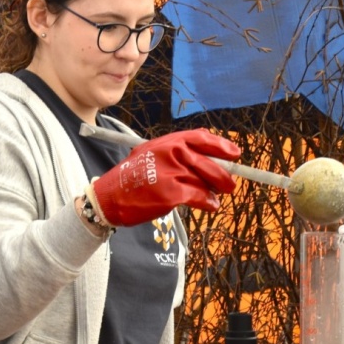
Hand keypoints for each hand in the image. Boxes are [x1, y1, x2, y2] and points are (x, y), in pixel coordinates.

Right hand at [90, 129, 238, 227]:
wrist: (109, 197)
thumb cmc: (131, 178)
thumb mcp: (150, 154)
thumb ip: (175, 151)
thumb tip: (206, 154)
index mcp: (166, 142)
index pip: (200, 138)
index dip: (221, 145)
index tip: (235, 153)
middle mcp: (171, 153)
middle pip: (208, 162)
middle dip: (223, 175)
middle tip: (230, 185)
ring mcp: (171, 173)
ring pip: (205, 181)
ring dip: (214, 192)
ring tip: (215, 198)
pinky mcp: (171, 193)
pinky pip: (199, 197)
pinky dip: (208, 203)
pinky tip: (210, 206)